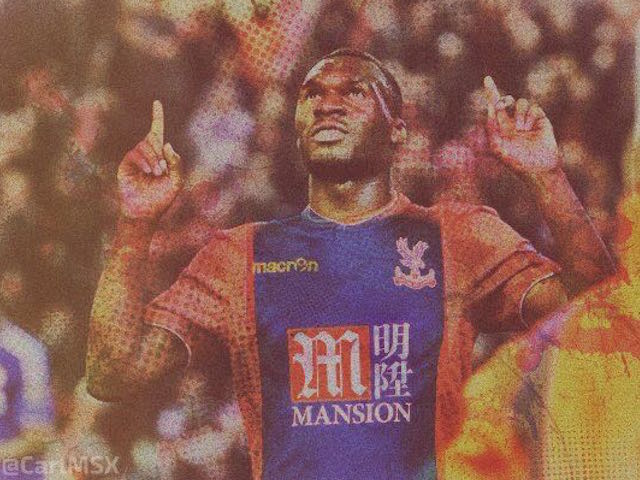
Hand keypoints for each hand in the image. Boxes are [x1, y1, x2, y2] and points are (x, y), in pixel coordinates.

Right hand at [118, 100, 181, 220]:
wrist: (145, 212)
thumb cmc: (161, 198)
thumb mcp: (176, 180)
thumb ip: (176, 162)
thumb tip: (167, 143)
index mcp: (160, 155)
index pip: (157, 131)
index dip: (157, 116)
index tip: (157, 102)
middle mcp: (146, 153)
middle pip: (155, 138)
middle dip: (162, 152)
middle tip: (163, 170)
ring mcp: (135, 157)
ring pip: (146, 145)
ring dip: (155, 159)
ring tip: (157, 173)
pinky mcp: (126, 163)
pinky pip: (136, 153)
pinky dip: (145, 161)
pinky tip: (149, 172)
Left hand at [483, 76, 559, 174]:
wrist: (537, 168)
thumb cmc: (515, 161)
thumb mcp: (497, 147)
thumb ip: (491, 127)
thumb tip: (490, 108)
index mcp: (500, 126)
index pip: (494, 106)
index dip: (491, 92)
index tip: (487, 79)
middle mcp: (513, 120)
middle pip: (507, 100)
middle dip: (504, 100)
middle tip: (503, 106)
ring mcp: (527, 119)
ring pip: (520, 103)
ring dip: (519, 116)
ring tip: (521, 130)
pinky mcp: (540, 118)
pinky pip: (533, 107)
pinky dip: (530, 117)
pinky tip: (531, 129)